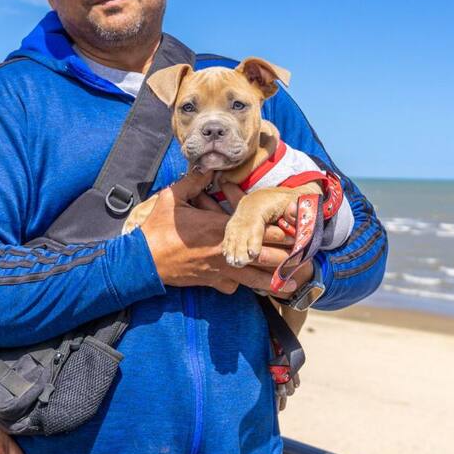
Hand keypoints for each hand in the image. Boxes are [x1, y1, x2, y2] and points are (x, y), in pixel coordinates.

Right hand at [139, 170, 299, 294]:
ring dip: (278, 279)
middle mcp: (227, 251)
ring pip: (257, 278)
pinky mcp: (214, 283)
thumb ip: (193, 181)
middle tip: (309, 257)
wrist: (145, 262)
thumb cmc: (158, 230)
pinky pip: (236, 286)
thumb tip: (206, 167)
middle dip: (289, 257)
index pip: (262, 231)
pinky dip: (247, 285)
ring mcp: (222, 270)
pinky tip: (258, 286)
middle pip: (267, 257)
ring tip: (296, 281)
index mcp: (222, 228)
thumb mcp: (173, 198)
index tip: (301, 229)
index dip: (284, 231)